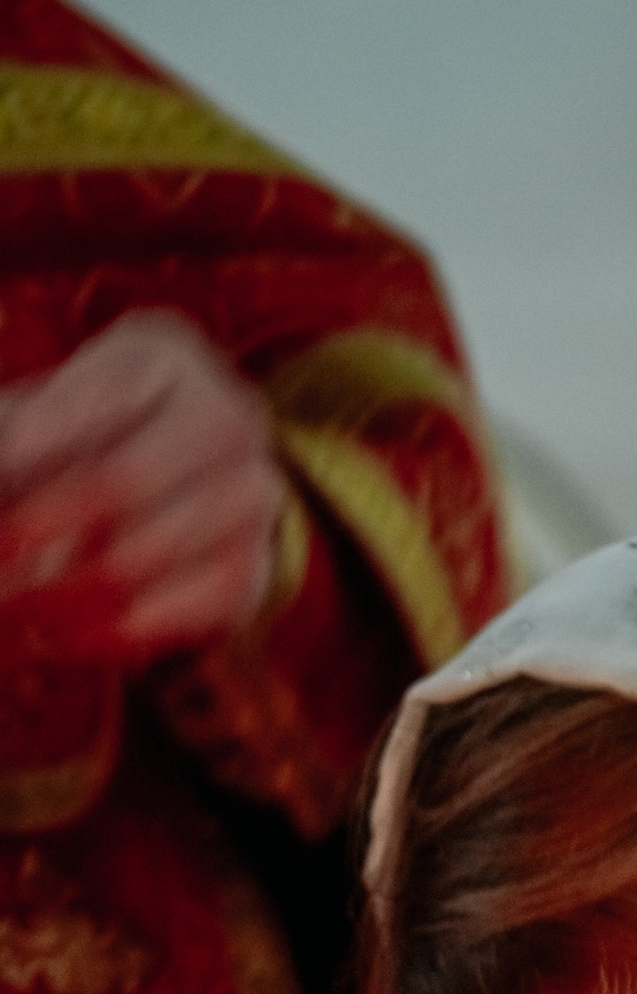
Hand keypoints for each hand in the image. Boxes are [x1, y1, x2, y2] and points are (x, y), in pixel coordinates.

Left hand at [0, 312, 286, 664]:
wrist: (175, 482)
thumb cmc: (83, 436)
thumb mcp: (42, 411)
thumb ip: (12, 438)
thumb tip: (4, 486)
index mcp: (166, 358)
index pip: (104, 394)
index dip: (36, 438)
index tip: (0, 469)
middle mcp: (227, 417)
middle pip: (124, 480)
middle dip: (42, 524)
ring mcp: (253, 494)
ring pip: (151, 553)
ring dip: (68, 587)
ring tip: (18, 602)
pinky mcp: (255, 566)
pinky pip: (185, 609)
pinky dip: (120, 630)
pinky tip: (68, 635)